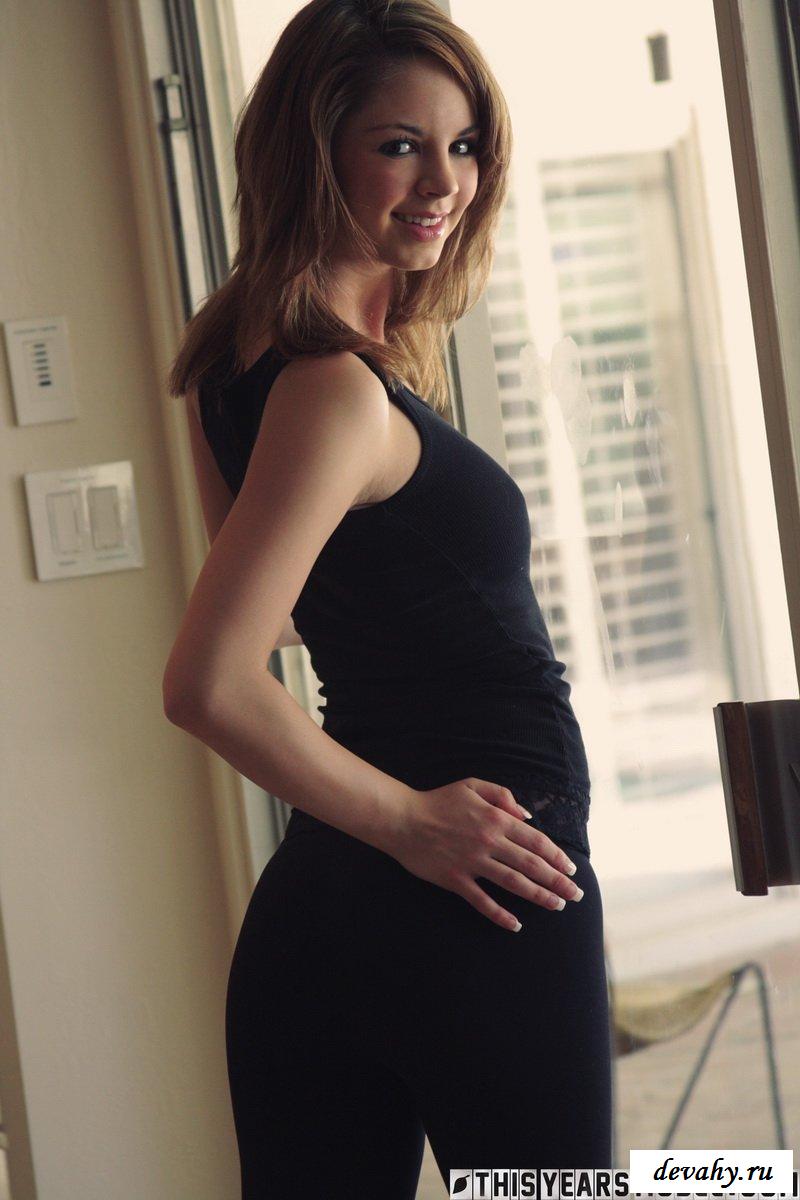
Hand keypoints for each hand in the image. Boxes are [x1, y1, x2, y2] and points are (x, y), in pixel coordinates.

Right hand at [389, 777, 582, 931]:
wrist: (402, 819)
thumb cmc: (438, 800)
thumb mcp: (472, 785)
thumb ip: (502, 795)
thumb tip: (527, 815)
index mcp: (496, 818)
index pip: (536, 841)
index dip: (557, 857)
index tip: (571, 869)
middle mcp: (489, 842)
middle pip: (532, 865)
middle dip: (557, 881)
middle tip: (575, 895)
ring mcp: (473, 863)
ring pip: (514, 883)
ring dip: (539, 896)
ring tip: (557, 906)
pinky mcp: (456, 880)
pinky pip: (483, 901)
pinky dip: (500, 915)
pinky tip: (515, 924)